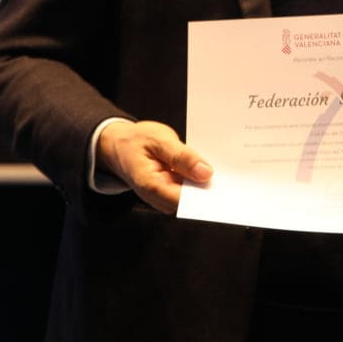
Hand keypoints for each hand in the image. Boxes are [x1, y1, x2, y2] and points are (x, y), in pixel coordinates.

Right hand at [96, 120, 212, 213]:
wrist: (117, 145)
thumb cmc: (135, 141)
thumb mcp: (159, 139)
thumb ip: (182, 156)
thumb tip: (205, 173)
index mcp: (150, 185)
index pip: (183, 200)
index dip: (204, 195)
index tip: (223, 186)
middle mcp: (156, 198)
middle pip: (190, 202)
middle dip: (207, 189)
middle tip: (225, 174)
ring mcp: (162, 197)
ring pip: (190, 198)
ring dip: (203, 184)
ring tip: (215, 167)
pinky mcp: (168, 192)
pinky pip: (187, 191)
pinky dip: (197, 181)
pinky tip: (204, 168)